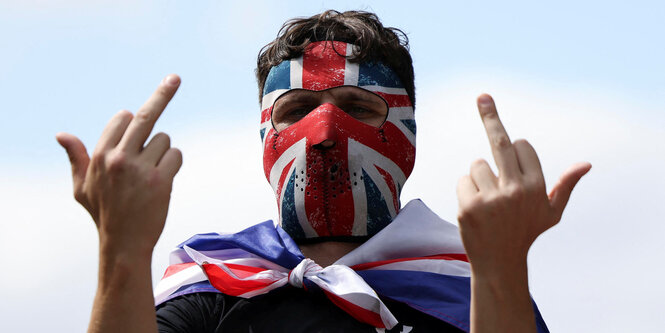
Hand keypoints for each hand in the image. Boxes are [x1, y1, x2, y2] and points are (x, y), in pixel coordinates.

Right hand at [56, 74, 182, 254]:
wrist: (124, 244)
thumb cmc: (104, 214)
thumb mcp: (82, 188)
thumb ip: (76, 158)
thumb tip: (61, 134)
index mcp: (100, 155)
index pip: (122, 119)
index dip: (131, 121)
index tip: (136, 116)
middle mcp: (120, 158)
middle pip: (146, 116)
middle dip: (163, 93)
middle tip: (175, 77)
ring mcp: (141, 169)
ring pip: (165, 140)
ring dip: (163, 153)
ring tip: (150, 177)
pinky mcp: (161, 180)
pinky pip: (176, 156)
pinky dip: (173, 163)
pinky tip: (163, 180)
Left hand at [456, 94, 590, 273]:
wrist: (500, 262)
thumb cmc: (526, 232)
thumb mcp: (551, 212)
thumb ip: (565, 186)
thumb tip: (586, 165)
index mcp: (536, 186)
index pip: (521, 146)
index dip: (516, 151)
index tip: (514, 155)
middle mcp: (515, 190)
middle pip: (499, 141)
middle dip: (491, 116)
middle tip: (482, 96)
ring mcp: (491, 199)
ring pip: (477, 164)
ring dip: (480, 177)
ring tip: (488, 201)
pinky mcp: (469, 207)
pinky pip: (463, 180)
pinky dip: (466, 190)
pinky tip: (475, 210)